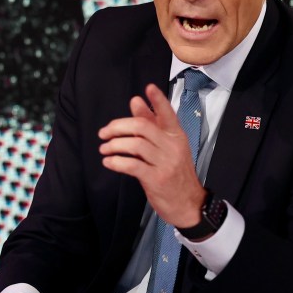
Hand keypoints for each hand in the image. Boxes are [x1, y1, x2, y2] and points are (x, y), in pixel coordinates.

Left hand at [98, 83, 205, 227]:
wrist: (189, 204)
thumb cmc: (175, 173)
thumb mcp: (167, 146)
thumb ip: (151, 124)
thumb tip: (136, 101)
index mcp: (176, 136)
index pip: (168, 114)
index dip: (158, 100)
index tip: (148, 88)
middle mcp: (172, 147)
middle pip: (142, 127)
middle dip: (118, 127)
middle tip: (104, 133)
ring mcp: (165, 163)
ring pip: (135, 145)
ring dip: (114, 145)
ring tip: (105, 149)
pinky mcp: (157, 179)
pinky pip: (132, 165)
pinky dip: (116, 161)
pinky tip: (109, 161)